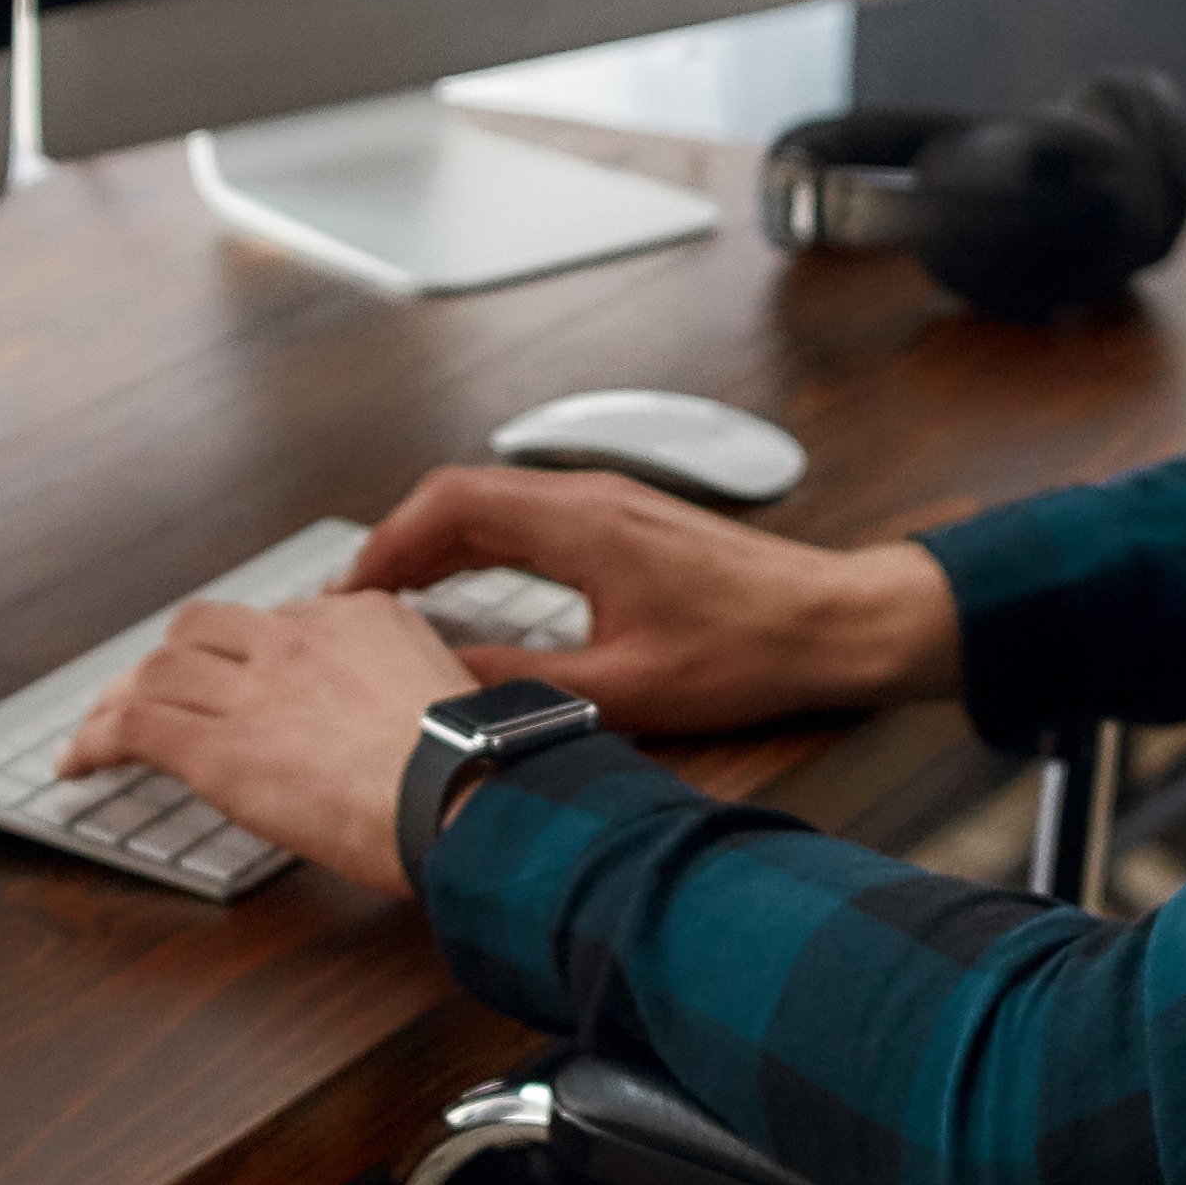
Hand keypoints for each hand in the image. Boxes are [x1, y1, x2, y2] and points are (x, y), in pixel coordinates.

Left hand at [67, 590, 478, 899]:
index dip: (243, 653)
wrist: (466, 790)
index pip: (277, 622)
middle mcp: (295, 640)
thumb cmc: (478, 764)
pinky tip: (78, 764)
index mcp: (358, 618)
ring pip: (157, 671)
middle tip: (146, 691)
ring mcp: (251, 690)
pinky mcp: (218, 747)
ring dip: (119, 699)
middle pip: (201, 628)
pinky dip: (95, 741)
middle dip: (167, 659)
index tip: (232, 678)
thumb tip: (411, 718)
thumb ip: (415, 685)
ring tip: (99, 729)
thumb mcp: (455, 693)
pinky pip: (134, 727)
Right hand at [345, 466, 958, 735]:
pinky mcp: (628, 522)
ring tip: (397, 600)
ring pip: (495, 503)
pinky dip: (483, 546)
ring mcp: (611, 504)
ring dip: (439, 544)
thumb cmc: (751, 651)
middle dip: (398, 545)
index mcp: (582, 524)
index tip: (350, 591)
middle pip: (461, 496)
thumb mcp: (626, 688)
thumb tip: (444, 688)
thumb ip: (525, 686)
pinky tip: (472, 591)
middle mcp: (591, 497)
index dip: (386, 544)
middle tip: (356, 601)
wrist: (835, 624)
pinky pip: (530, 516)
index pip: (449, 504)